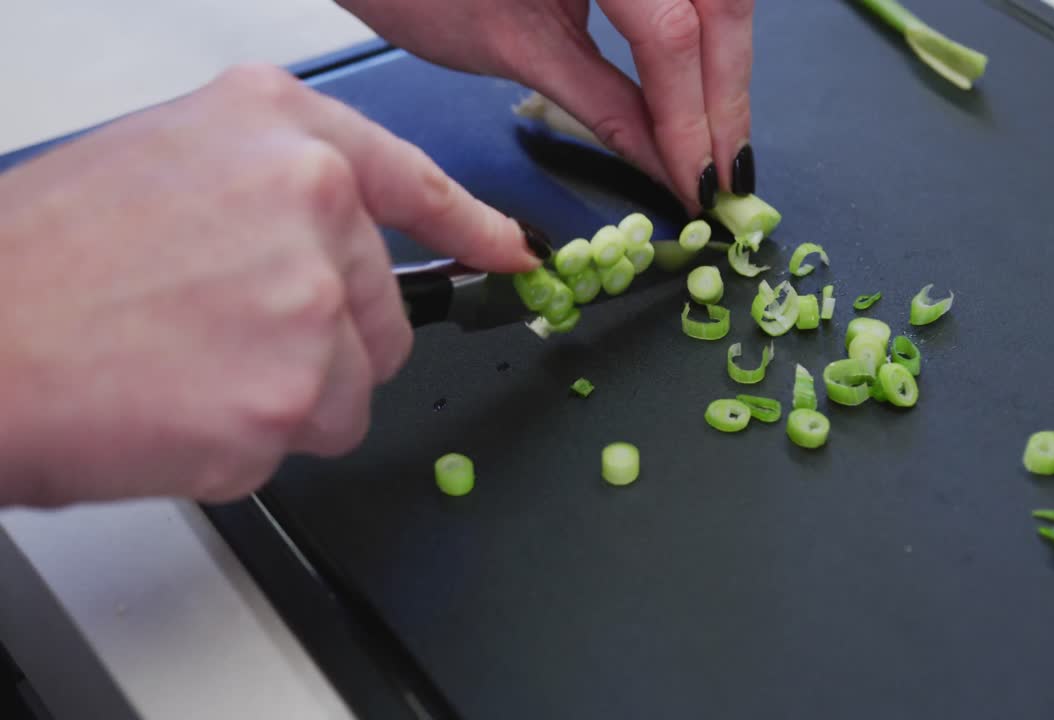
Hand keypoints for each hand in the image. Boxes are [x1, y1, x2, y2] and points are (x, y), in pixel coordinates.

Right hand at [0, 64, 542, 506]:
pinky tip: (179, 406)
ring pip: (353, 384)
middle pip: (382, 309)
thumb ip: (270, 196)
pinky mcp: (295, 395)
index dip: (466, 222)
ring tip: (189, 369)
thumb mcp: (165, 167)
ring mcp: (310, 302)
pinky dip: (251, 441)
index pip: (409, 178)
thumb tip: (336, 248)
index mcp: (277, 130)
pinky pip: (310, 437)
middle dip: (323, 341)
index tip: (507, 251)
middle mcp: (310, 202)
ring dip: (288, 396)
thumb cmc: (39, 264)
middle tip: (218, 334)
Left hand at [337, 0, 755, 213]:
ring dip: (727, 63)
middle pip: (722, 3)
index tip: (704, 184)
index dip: (694, 117)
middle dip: (727, 94)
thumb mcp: (514, 47)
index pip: (672, 33)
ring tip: (717, 138)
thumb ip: (606, 106)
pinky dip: (707, 33)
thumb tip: (667, 164)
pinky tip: (703, 83)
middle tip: (727, 173)